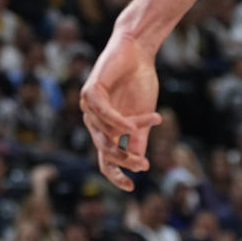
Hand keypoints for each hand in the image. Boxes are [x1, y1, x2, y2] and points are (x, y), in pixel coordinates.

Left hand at [80, 27, 162, 191]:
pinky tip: (131, 123)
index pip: (106, 159)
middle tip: (143, 165)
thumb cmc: (139, 83)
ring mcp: (89, 108)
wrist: (137, 53)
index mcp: (107, 130)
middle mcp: (94, 121)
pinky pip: (101, 112)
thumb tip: (139, 165)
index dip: (116, 174)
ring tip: (152, 119)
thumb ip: (138, 139)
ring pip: (105, 133)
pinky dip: (117, 120)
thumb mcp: (142, 117)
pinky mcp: (90, 92)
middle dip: (124, 160)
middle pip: (105, 151)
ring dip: (131, 129)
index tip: (131, 187)